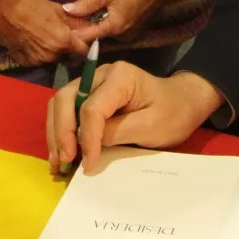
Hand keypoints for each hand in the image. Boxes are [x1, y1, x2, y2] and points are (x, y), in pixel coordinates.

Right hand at [0, 0, 96, 67]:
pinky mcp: (25, 63)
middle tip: (63, 38)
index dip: (85, 46)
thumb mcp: (57, 10)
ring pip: (53, 60)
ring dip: (54, 53)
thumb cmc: (31, 5)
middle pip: (68, 58)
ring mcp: (38, 61)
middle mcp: (52, 55)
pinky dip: (39, 54)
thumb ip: (75, 22)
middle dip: (69, 50)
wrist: (2, 9)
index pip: (84, 52)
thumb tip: (90, 28)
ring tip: (45, 37)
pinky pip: (38, 61)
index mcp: (63, 41)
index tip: (82, 40)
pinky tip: (33, 42)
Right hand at [47, 64, 222, 174]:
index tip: (89, 164)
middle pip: (66, 99)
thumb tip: (88, 146)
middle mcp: (100, 75)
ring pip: (60, 103)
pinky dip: (60, 130)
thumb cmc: (172, 114)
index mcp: (120, 77)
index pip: (92, 108)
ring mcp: (92, 83)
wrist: (182, 103)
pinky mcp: (89, 95)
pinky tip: (62, 151)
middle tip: (64, 162)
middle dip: (61, 132)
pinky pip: (66, 110)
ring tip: (59, 161)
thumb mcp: (151, 127)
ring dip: (56, 132)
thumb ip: (117, 133)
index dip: (86, 138)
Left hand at [61, 0, 178, 40]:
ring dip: (97, 26)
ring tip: (82, 17)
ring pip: (108, 33)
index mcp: (115, 28)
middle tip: (69, 21)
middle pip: (98, 37)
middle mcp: (124, 37)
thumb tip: (66, 10)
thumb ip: (87, 4)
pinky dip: (108, 24)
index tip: (62, 29)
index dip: (74, 34)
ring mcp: (132, 34)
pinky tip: (100, 15)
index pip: (89, 37)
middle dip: (85, 30)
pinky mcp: (137, 29)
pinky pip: (117, 30)